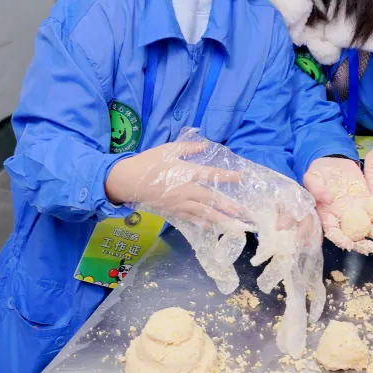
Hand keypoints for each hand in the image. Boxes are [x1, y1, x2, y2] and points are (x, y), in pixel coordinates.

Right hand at [105, 141, 241, 225]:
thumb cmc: (149, 162)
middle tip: (243, 213)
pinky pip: (190, 219)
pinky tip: (211, 227)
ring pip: (203, 213)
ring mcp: (179, 203)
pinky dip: (201, 223)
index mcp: (186, 172)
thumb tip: (204, 145)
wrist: (129, 180)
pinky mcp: (173, 211)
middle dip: (227, 206)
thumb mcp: (167, 150)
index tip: (241, 177)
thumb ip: (188, 148)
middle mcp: (186, 190)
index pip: (211, 174)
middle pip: (210, 199)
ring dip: (219, 219)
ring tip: (233, 225)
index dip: (227, 176)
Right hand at [303, 157, 372, 254]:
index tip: (348, 245)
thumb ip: (317, 189)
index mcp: (327, 215)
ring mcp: (357, 210)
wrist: (333, 161)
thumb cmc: (318, 172)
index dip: (340, 240)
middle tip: (372, 248)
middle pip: (353, 235)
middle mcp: (343, 217)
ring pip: (368, 226)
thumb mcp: (311, 178)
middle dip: (362, 243)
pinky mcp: (368, 202)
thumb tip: (329, 199)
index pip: (333, 232)